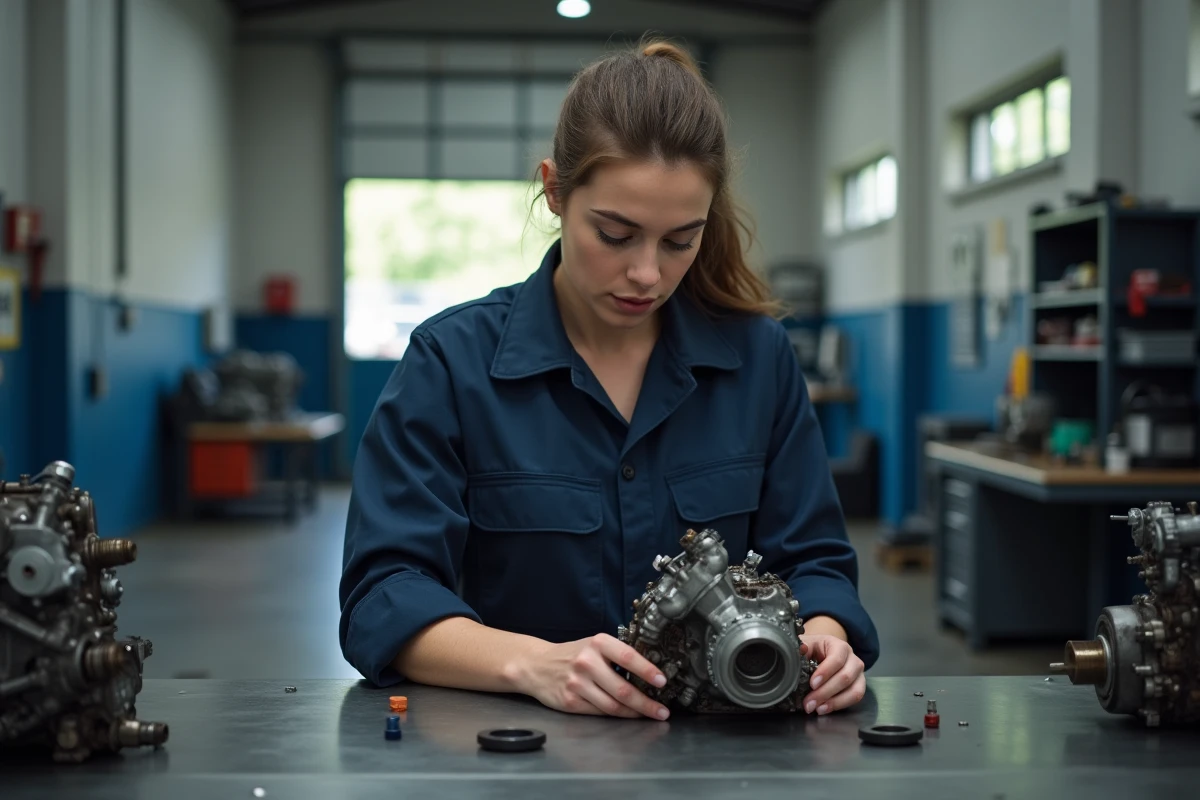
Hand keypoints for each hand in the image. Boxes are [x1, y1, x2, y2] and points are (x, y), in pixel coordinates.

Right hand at [510, 633, 670, 719]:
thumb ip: (616, 655)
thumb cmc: (572, 654)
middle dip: (647, 703)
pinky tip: (627, 715)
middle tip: (662, 711)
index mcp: (597, 643)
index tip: (662, 681)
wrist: (537, 665)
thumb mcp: (594, 645)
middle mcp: (587, 662)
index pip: (628, 657)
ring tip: (649, 715)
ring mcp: (577, 684)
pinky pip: (599, 712)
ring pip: (613, 705)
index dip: (648, 670)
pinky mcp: (571, 701)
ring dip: (635, 713)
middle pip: (623, 689)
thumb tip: (649, 673)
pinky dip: (617, 716)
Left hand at [799, 634, 864, 714]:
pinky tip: (825, 709)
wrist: (820, 655)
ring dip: (835, 702)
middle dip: (826, 692)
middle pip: (846, 677)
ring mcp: (858, 674)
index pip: (837, 658)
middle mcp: (852, 659)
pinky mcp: (859, 686)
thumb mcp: (806, 645)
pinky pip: (855, 698)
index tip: (812, 684)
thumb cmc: (813, 650)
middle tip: (809, 702)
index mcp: (839, 646)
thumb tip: (802, 649)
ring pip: (854, 690)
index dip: (825, 672)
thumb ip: (802, 647)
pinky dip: (840, 706)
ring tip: (817, 708)